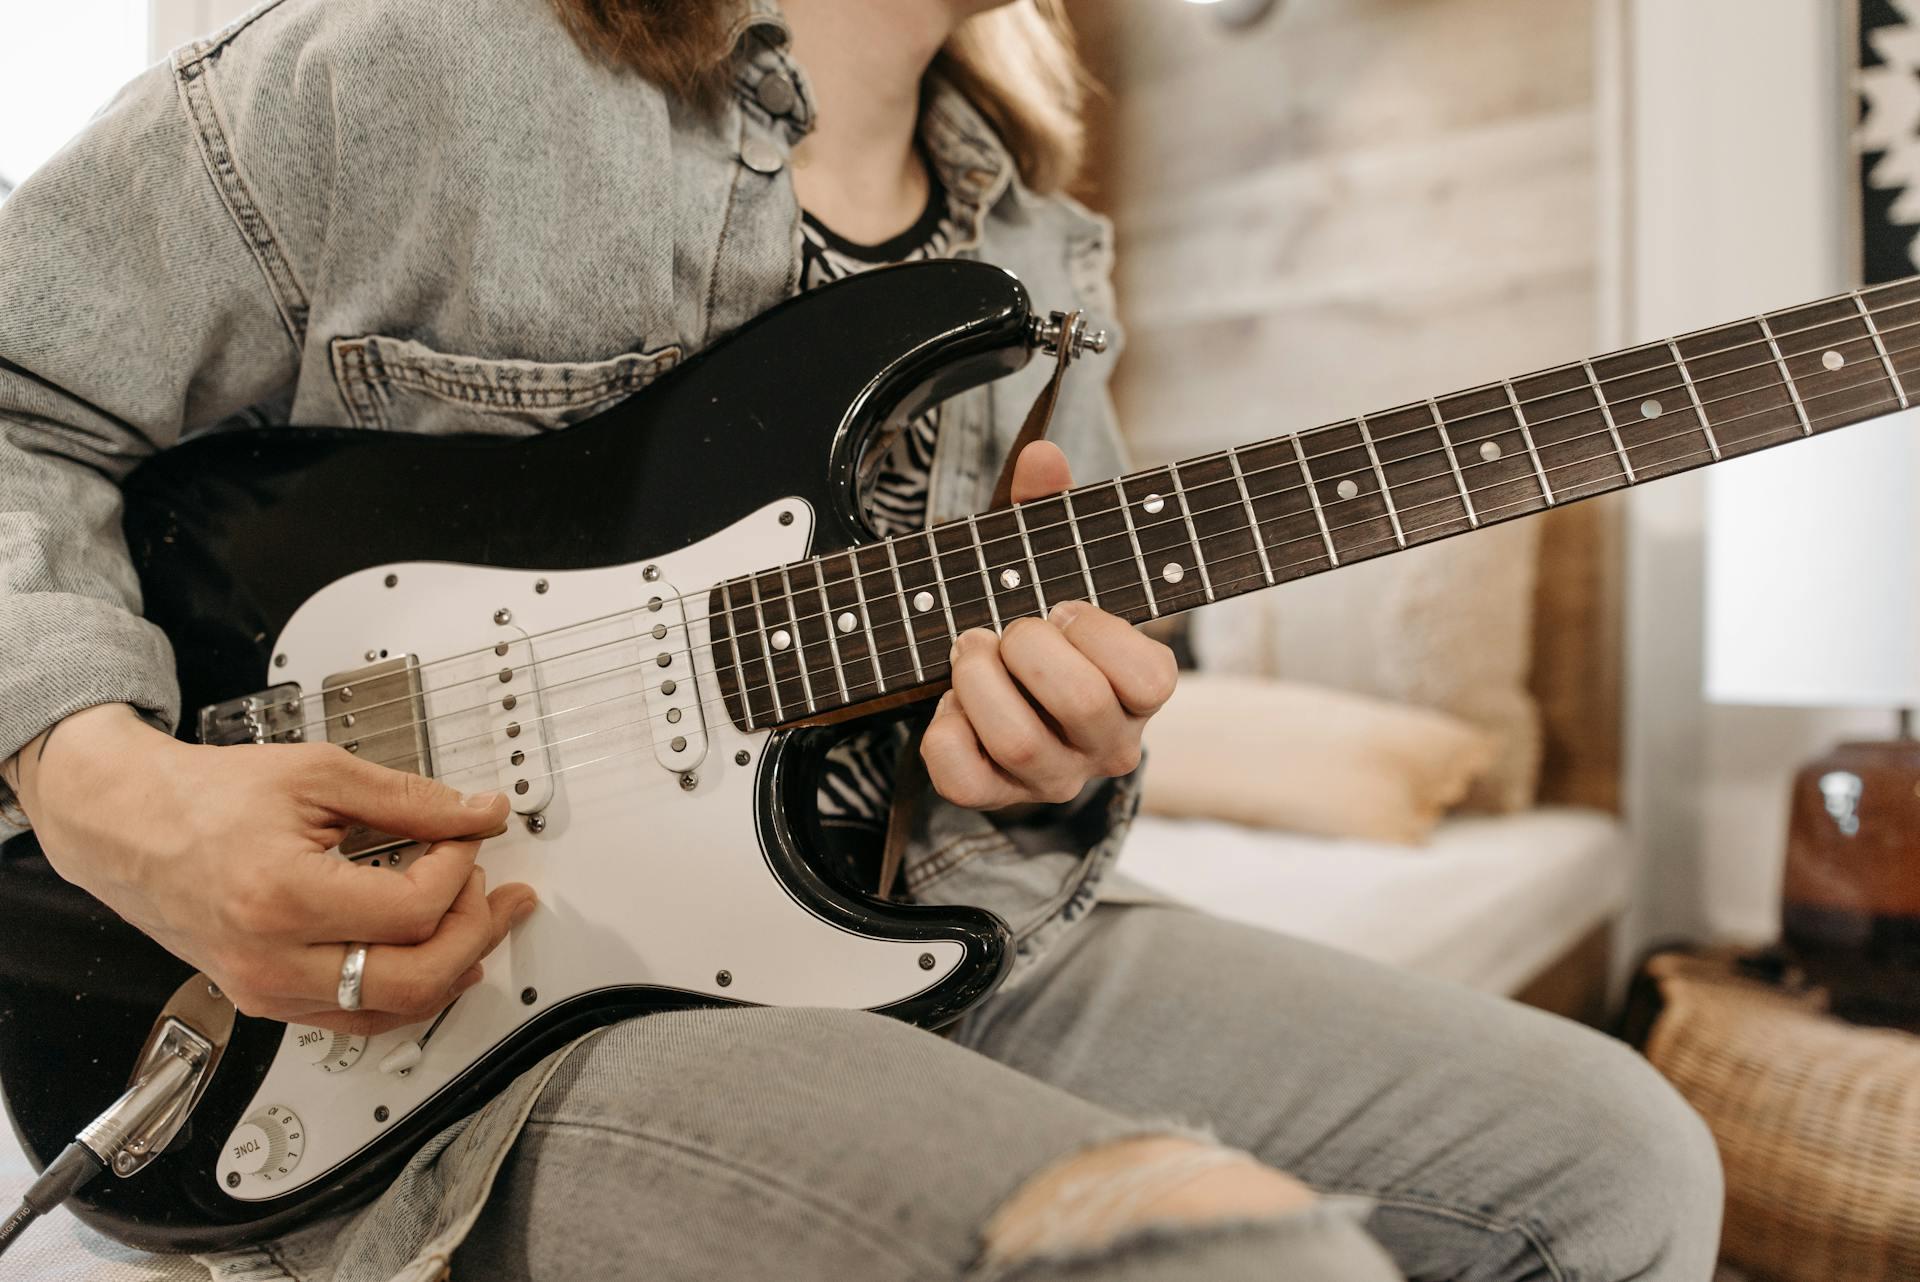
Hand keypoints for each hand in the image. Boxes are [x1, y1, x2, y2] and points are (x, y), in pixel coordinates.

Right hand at [15, 704, 534, 1034]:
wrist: (128, 825)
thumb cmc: (206, 798)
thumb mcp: (317, 776)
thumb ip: (410, 800)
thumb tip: (479, 814)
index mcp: (285, 899)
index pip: (414, 910)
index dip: (460, 868)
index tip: (468, 834)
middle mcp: (274, 962)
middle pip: (415, 979)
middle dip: (475, 931)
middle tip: (498, 890)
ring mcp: (269, 992)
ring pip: (393, 1011)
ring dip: (453, 966)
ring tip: (482, 917)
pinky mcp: (269, 1000)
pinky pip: (358, 1016)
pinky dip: (409, 988)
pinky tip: (438, 954)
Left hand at [921, 443, 1177, 809]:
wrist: (1006, 702)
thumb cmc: (1042, 629)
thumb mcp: (1051, 569)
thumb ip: (1049, 512)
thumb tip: (1042, 455)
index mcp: (1140, 691)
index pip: (1148, 678)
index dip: (1097, 634)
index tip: (1063, 607)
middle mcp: (1107, 744)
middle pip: (1080, 704)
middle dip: (1027, 649)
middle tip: (1002, 628)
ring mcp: (1053, 778)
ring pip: (1020, 744)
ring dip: (978, 683)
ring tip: (969, 650)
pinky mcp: (995, 797)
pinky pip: (966, 780)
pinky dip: (944, 733)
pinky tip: (949, 705)